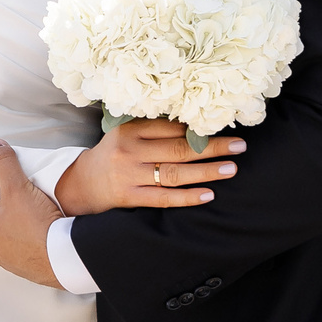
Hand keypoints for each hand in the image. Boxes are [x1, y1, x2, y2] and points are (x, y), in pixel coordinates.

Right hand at [53, 119, 241, 216]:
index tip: (223, 125)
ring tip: (231, 169)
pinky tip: (208, 194)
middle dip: (212, 147)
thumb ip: (153, 129)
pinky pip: (164, 198)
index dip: (198, 127)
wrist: (81, 184)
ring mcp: (129, 175)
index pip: (170, 127)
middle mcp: (129, 151)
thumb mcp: (126, 135)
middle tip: (239, 146)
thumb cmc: (113, 155)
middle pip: (178, 148)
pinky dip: (187, 197)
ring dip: (206, 171)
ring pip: (175, 173)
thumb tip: (195, 124)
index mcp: (129, 130)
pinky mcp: (130, 197)